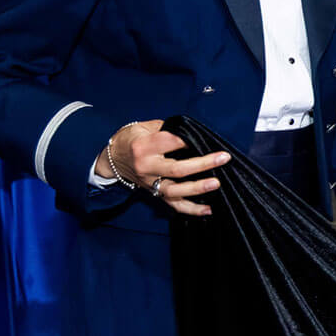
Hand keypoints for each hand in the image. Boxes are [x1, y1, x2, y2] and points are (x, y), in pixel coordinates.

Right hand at [97, 120, 230, 215]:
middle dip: (203, 164)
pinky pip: (174, 205)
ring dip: (197, 188)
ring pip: (175, 190)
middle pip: (177, 169)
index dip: (190, 140)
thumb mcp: (145, 126)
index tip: (208, 137)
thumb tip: (193, 131)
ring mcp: (150, 183)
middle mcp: (147, 167)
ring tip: (216, 184)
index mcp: (144, 147)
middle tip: (223, 158)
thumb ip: (168, 128)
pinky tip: (209, 210)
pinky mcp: (154, 194)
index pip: (171, 143)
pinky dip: (192, 209)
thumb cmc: (133, 139)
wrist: (112, 158)